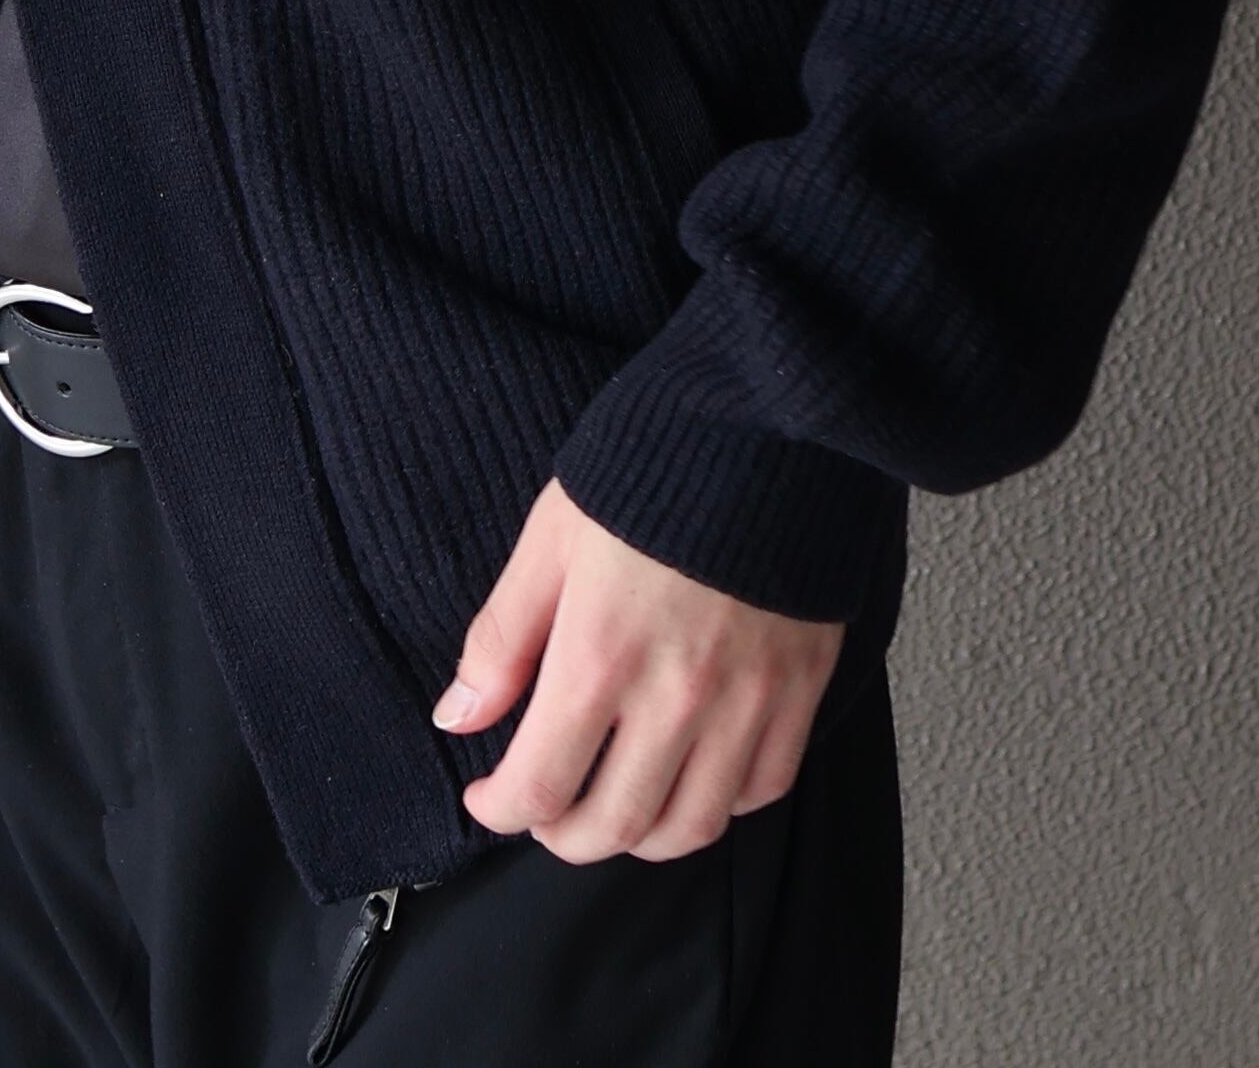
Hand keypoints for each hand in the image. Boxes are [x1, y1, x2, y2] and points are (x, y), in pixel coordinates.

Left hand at [435, 477, 843, 863]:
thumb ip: (502, 638)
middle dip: (562, 834)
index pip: (540, 787)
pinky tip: (693, 771)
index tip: (488, 798)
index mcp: (601, 656)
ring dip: (640, 834)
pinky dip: (722, 802)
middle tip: (545, 809)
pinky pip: (763, 788)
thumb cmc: (649, 469)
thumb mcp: (550, 539)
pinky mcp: (801, 688)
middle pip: (614, 826)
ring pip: (691, 827)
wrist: (765, 424)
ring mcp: (746, 700)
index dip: (500, 810)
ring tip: (614, 801)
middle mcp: (676, 696)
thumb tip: (458, 716)